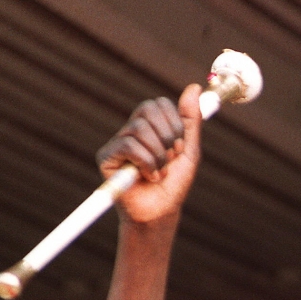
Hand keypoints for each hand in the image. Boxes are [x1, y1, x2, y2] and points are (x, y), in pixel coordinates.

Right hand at [95, 84, 202, 224]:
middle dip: (168, 137)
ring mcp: (118, 142)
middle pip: (148, 109)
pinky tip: (148, 177)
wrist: (162, 211)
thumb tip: (194, 87)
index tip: (181, 147)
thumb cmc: (175, 184)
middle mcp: (132, 130)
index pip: (159, 104)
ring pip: (140, 128)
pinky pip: (128, 145)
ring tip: (160, 172)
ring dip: (159, 155)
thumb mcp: (189, 150)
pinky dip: (146, 163)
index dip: (175, 124)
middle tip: (171, 159)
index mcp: (151, 126)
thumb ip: (191, 120)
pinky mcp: (106, 156)